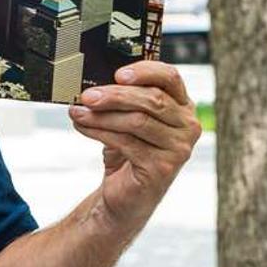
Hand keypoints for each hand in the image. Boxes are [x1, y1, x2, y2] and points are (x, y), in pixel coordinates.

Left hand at [69, 61, 201, 224]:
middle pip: (152, 100)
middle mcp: (188, 126)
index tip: (118, 74)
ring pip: (138, 121)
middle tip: (87, 96)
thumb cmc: (128, 150)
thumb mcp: (129, 119)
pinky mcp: (162, 168)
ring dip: (103, 115)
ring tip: (78, 112)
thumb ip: (124, 99)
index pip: (170, 77)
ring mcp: (178, 148)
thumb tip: (94, 82)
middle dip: (114, 95)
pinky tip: (83, 127)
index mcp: (183, 106)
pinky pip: (127, 142)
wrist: (125, 194)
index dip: (144, 71)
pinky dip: (99, 132)